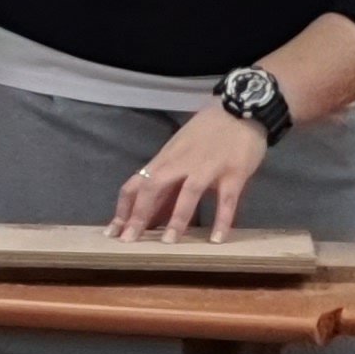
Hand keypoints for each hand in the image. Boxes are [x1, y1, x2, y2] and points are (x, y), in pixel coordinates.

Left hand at [110, 103, 271, 238]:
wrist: (241, 110)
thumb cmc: (208, 133)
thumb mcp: (180, 151)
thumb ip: (168, 179)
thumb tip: (153, 211)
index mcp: (166, 160)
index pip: (136, 184)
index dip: (123, 208)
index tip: (113, 231)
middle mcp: (182, 164)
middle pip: (154, 188)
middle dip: (139, 215)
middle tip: (129, 241)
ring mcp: (208, 168)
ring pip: (188, 194)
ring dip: (177, 219)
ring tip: (168, 243)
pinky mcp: (234, 173)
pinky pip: (226, 200)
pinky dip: (222, 220)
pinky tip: (217, 239)